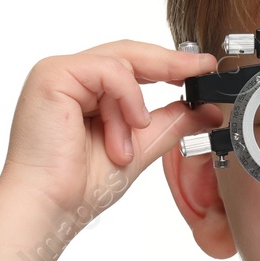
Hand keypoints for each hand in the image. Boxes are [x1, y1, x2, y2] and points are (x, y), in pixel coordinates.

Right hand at [0, 40, 221, 218]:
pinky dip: (126, 99)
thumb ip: (171, 123)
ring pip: (121, 65)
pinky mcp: (52, 75)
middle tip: (201, 69)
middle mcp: (70, 77)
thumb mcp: (141, 147)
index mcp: (85, 91)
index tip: (203, 67)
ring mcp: (58, 72)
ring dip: (135, 109)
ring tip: (124, 148)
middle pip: (128, 54)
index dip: (169, 64)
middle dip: (169, 64)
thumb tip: (207, 111)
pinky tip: (128, 125)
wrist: (51, 206)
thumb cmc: (80, 185)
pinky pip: (109, 71)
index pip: (132, 65)